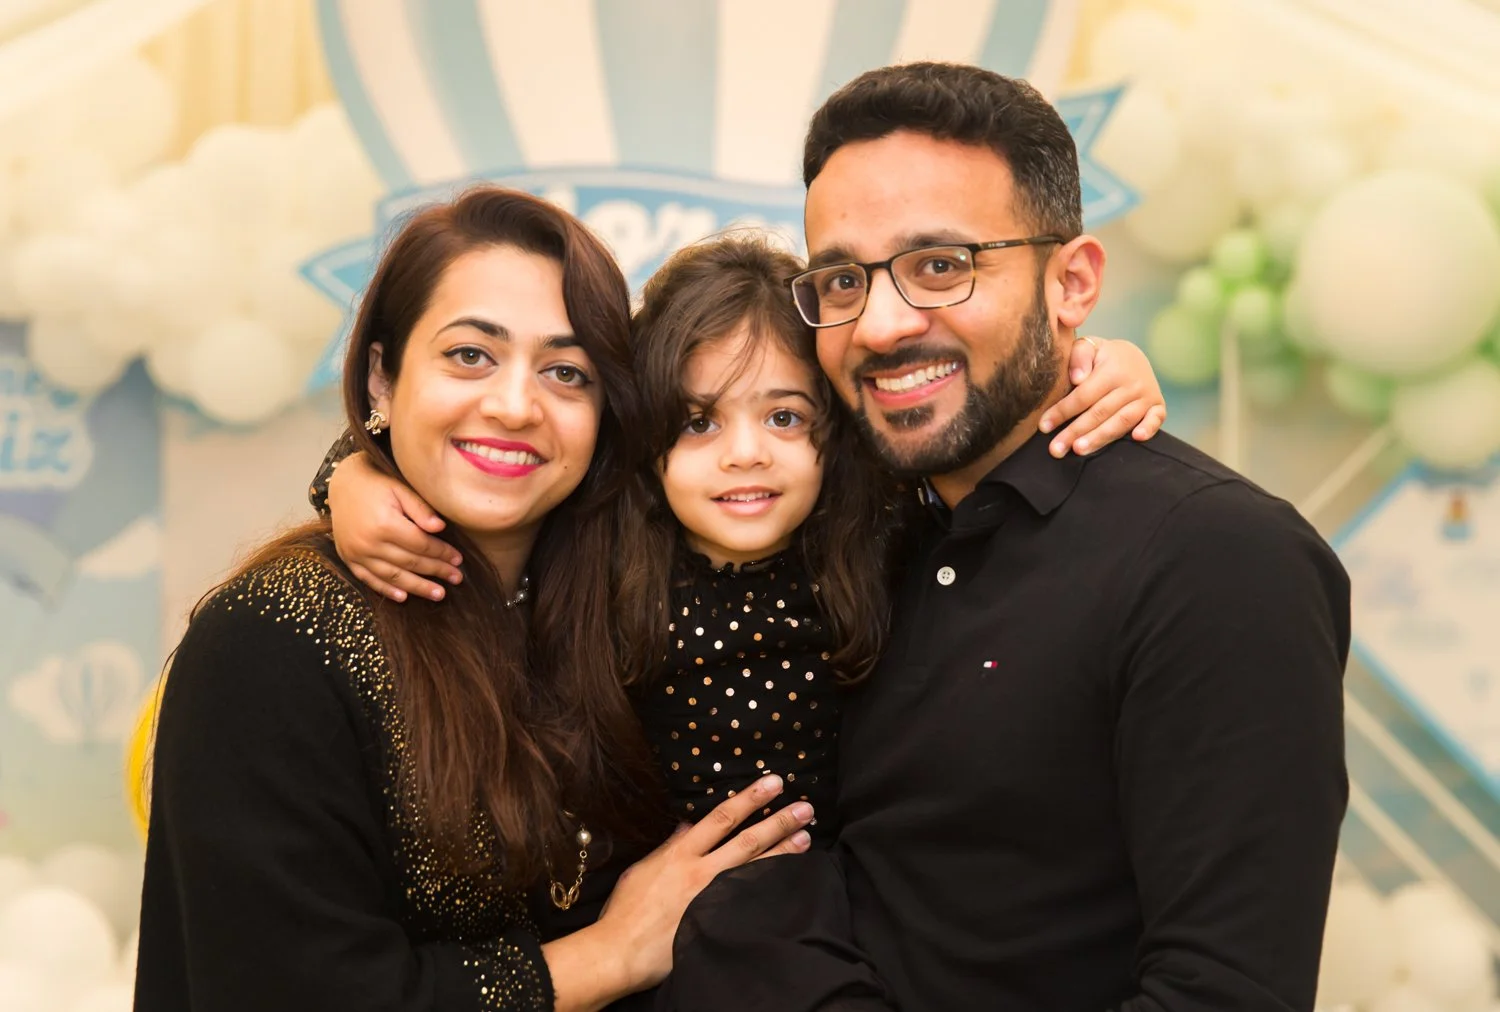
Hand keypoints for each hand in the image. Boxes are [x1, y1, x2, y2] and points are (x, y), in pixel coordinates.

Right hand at [326, 452, 462, 600]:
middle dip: (436, 572)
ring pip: (392, 576)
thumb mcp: (401, 489)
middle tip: (456, 579)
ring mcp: (356, 553)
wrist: (343, 485)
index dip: (441, 553)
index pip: (421, 545)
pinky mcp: (348, 558)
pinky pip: (368, 579)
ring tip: (438, 594)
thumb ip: (421, 509)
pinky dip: (386, 590)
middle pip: (410, 563)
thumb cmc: (377, 484)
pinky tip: (404, 597)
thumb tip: (441, 528)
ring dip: (417, 587)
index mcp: (385, 524)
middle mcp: (369, 543)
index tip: (458, 560)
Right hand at [595, 775, 813, 991]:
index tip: (773, 783)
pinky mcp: (718, 923)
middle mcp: (701, 872)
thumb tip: (687, 826)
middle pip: (748, 841)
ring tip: (806, 836)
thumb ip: (669, 846)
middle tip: (805, 807)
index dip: (750, 798)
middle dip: (778, 821)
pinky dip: (772, 889)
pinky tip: (791, 881)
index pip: (722, 818)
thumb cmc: (625, 912)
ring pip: (755, 868)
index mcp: (681, 854)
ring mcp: (712, 899)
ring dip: (784, 851)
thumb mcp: (643, 869)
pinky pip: (751, 902)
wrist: (620, 952)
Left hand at [1039, 336, 1167, 457]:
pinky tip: (1136, 438)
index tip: (1044, 427)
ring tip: (1079, 450)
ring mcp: (1147, 396)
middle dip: (1075, 432)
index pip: (1083, 395)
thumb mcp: (1088, 347)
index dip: (1063, 411)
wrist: (1133, 357)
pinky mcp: (1158, 406)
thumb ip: (1079, 355)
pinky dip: (1149, 428)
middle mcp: (1132, 383)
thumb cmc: (1101, 357)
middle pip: (1100, 412)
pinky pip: (1156, 419)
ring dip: (1100, 437)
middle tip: (1056, 449)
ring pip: (1122, 421)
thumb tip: (1077, 378)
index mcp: (1112, 369)